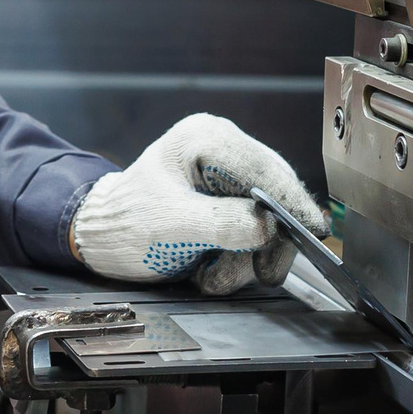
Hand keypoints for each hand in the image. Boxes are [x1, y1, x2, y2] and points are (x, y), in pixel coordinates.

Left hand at [70, 114, 330, 294]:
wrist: (100, 240)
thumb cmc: (124, 224)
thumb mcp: (172, 226)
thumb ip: (223, 224)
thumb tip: (270, 227)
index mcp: (206, 139)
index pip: (265, 169)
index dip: (291, 203)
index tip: (312, 232)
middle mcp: (222, 151)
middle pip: (276, 195)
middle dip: (268, 241)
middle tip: (261, 272)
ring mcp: (226, 178)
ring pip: (269, 221)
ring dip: (246, 259)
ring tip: (211, 273)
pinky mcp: (227, 204)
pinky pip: (253, 234)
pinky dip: (237, 259)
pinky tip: (209, 268)